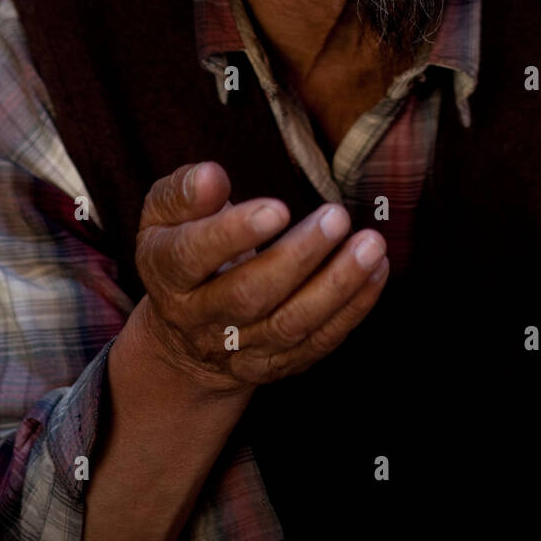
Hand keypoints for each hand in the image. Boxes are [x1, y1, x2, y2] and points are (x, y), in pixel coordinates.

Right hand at [134, 160, 388, 395]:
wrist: (184, 334)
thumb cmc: (184, 247)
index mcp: (167, 273)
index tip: (278, 209)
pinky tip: (376, 272)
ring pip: (289, 325)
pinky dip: (352, 310)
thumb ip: (184, 192)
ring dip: (336, 286)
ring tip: (371, 245)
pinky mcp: (274, 365)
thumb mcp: (164, 214)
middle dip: (298, 257)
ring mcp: (238, 349)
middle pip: (249, 295)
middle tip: (336, 216)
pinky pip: (317, 343)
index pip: (193, 256)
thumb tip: (211, 176)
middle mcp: (198, 318)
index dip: (234, 234)